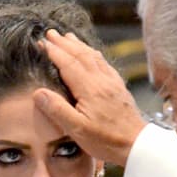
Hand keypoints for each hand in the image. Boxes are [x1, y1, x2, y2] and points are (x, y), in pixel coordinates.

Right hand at [34, 29, 147, 166]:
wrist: (137, 144)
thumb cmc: (106, 140)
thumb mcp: (77, 130)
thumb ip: (57, 109)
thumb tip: (38, 92)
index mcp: (90, 88)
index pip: (68, 63)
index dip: (54, 51)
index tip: (41, 42)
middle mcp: (102, 80)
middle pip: (81, 55)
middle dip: (64, 43)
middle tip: (51, 33)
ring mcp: (112, 82)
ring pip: (93, 57)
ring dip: (79, 45)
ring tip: (68, 37)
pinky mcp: (119, 87)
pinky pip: (104, 63)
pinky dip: (94, 54)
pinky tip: (92, 54)